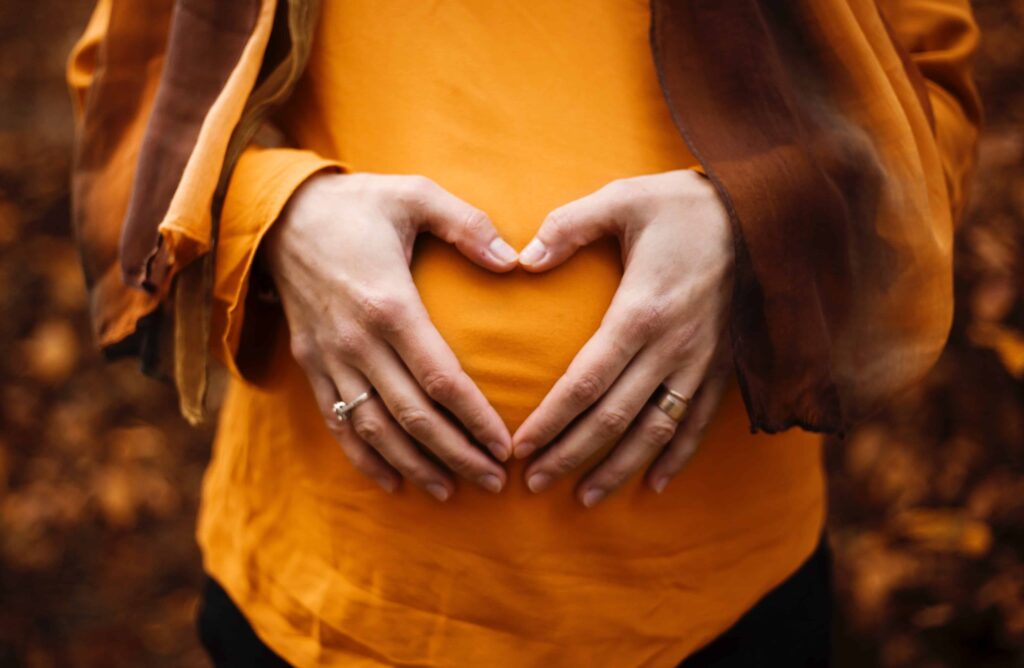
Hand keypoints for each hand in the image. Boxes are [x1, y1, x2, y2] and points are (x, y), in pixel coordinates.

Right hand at [264, 172, 518, 499]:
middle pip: (412, 417)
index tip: (506, 445)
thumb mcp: (414, 194)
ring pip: (375, 429)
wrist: (279, 214)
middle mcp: (357, 341)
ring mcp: (330, 358)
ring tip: (451, 491)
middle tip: (494, 482)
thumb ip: (467, 224)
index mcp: (389, 304)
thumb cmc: (358, 204)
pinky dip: (364, 458)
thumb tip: (515, 261)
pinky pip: (337, 422)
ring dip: (414, 466)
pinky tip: (392, 482)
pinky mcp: (311, 364)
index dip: (475, 418)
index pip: (441, 379)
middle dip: (457, 455)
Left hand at [511, 169, 734, 505]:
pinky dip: (677, 457)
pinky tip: (654, 484)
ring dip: (619, 468)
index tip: (521, 448)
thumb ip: (568, 226)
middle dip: (572, 455)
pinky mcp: (723, 365)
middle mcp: (672, 347)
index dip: (551, 420)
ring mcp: (702, 362)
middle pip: (614, 417)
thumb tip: (523, 258)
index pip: (586, 382)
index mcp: (641, 311)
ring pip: (656, 430)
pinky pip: (698, 422)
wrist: (766, 211)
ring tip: (585, 498)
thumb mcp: (622, 199)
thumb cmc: (683, 204)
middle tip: (534, 484)